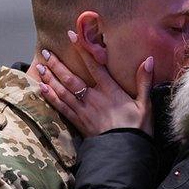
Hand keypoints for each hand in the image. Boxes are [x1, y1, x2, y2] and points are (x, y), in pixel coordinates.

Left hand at [37, 31, 153, 136]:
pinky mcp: (79, 122)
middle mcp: (93, 98)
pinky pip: (61, 107)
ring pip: (62, 91)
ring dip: (50, 78)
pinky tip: (42, 88)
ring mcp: (84, 111)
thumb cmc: (137, 128)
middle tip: (46, 52)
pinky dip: (51, 97)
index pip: (94, 65)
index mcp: (110, 91)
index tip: (72, 36)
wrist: (124, 152)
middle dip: (57, 64)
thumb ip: (144, 81)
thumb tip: (148, 60)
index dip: (82, 49)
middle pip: (71, 78)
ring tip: (40, 66)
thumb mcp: (145, 104)